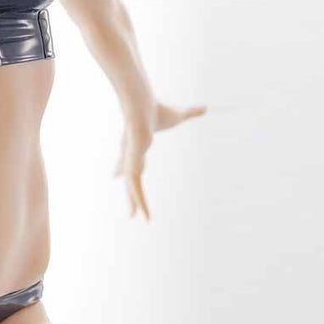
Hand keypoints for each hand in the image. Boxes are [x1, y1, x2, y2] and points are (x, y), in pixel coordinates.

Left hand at [113, 101, 206, 219]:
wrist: (140, 108)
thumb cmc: (156, 110)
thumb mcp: (178, 114)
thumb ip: (191, 112)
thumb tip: (206, 107)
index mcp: (136, 143)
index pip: (129, 158)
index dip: (123, 167)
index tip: (116, 174)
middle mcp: (129, 154)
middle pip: (128, 175)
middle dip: (126, 187)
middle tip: (123, 199)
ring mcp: (129, 161)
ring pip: (132, 185)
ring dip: (134, 201)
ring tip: (132, 217)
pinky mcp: (131, 167)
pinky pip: (135, 189)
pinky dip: (139, 202)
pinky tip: (140, 216)